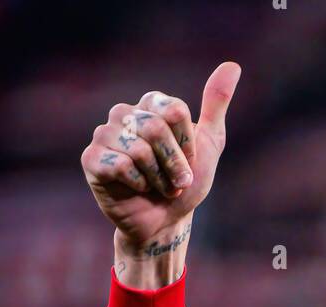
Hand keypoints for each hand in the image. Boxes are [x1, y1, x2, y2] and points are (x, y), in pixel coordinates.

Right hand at [80, 61, 240, 248]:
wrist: (166, 222)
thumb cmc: (185, 185)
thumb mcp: (209, 145)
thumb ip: (216, 105)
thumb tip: (233, 66)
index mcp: (150, 105)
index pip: (174, 111)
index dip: (187, 145)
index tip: (188, 162)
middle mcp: (124, 113)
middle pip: (156, 129)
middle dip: (175, 165)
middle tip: (176, 183)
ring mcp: (105, 135)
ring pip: (140, 150)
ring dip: (159, 179)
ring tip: (157, 188)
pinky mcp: (92, 160)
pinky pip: (122, 166)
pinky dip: (139, 185)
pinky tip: (136, 190)